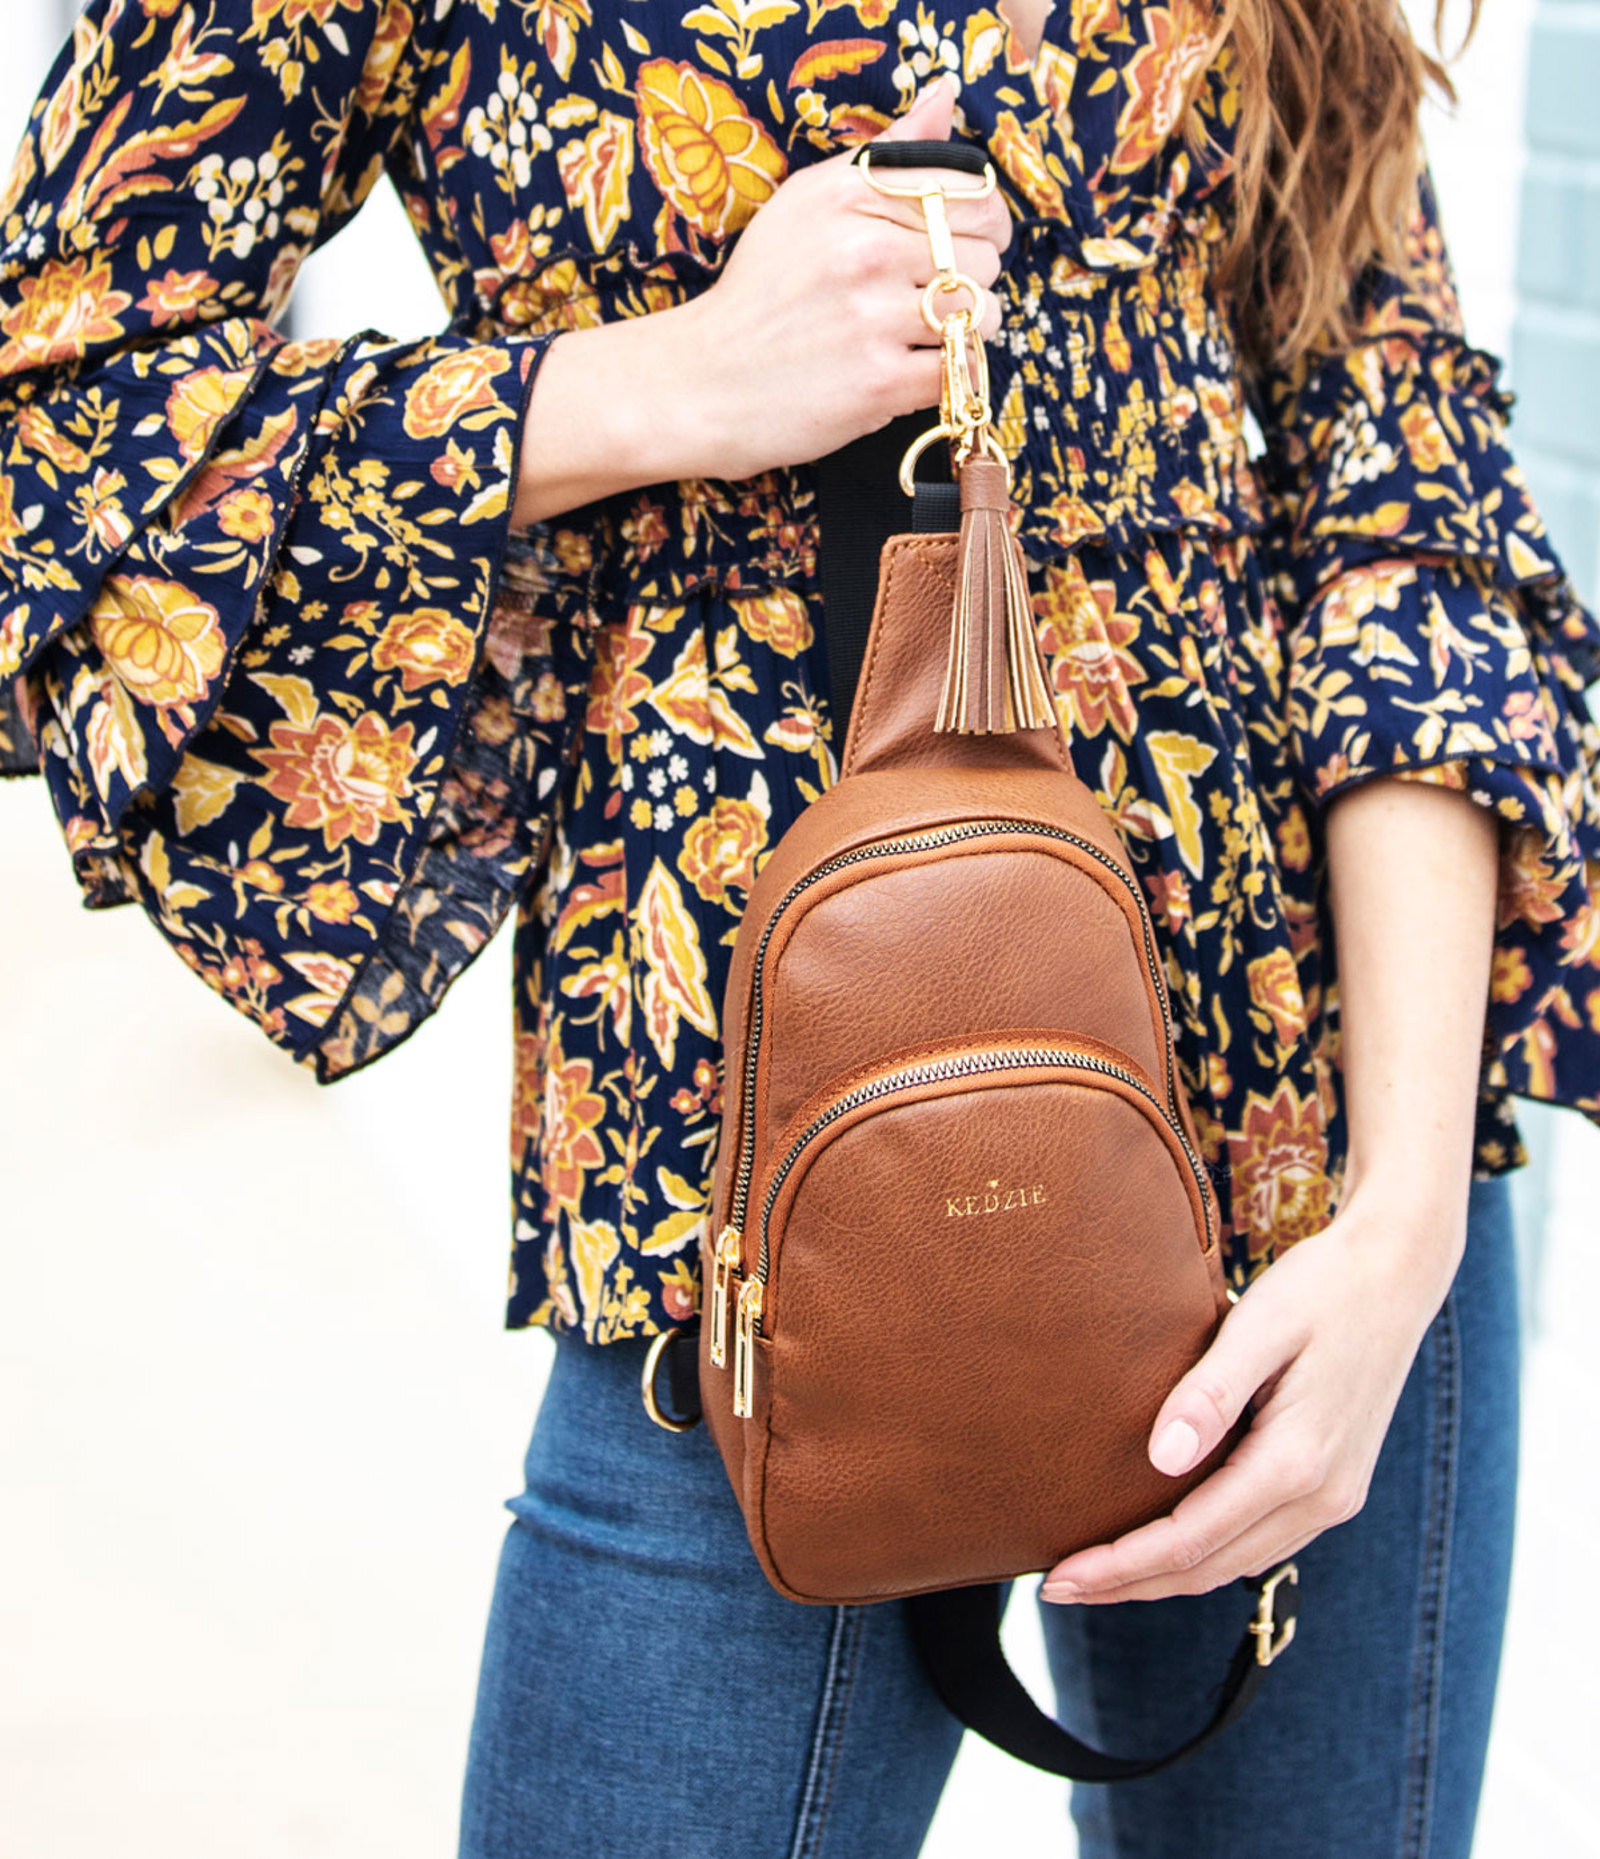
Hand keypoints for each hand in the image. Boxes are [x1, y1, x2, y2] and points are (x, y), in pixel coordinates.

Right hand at [674, 75, 1012, 477]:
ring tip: (933, 332)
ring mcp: (872, 319)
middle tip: (937, 294)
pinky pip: (961, 368)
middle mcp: (864, 249)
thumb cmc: (762, 292)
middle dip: (974, 276)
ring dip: (971, 327)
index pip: (970, 190)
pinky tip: (922, 366)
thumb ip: (884, 154)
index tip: (970, 241)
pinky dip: (955, 371)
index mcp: (849, 193)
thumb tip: (946, 98)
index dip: (987, 220)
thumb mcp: (807, 202)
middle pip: (984, 254)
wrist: (704, 381)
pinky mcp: (879, 383)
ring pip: (982, 312)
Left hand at [1039, 1186, 1467, 1604]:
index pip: (1191, 1538)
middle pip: (1209, 1567)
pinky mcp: (1332, 1487)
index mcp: (1299, 1461)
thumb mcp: (1262, 1324)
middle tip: (1056, 1588)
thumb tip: (1160, 1459)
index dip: (1122, 1565)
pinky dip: (1201, 1554)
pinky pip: (1256, 1541)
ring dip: (1162, 1577)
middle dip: (1130, 1584)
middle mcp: (1322, 1497)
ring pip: (1234, 1564)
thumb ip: (1211, 1393)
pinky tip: (1161, 1546)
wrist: (1396, 1275)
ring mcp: (1333, 1497)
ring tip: (1095, 1576)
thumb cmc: (1321, 1288)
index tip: (1059, 1578)